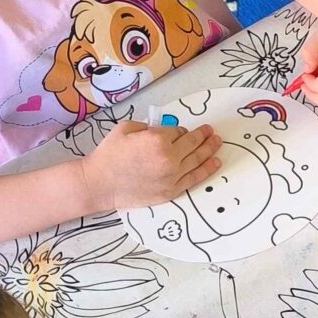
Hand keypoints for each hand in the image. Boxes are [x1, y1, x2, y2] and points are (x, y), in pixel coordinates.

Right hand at [79, 119, 220, 212]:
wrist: (100, 183)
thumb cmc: (109, 154)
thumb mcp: (126, 128)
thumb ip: (149, 126)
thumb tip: (164, 130)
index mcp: (158, 139)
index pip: (178, 131)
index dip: (179, 130)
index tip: (179, 131)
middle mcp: (169, 158)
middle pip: (193, 144)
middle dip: (204, 136)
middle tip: (210, 131)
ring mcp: (172, 176)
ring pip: (198, 160)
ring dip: (210, 149)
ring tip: (217, 142)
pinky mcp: (172, 191)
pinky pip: (195, 178)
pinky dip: (207, 169)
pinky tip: (216, 162)